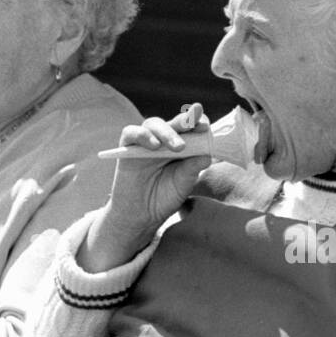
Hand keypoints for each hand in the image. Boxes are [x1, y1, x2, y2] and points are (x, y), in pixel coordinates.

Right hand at [81, 103, 213, 270]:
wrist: (142, 215)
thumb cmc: (165, 196)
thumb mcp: (183, 183)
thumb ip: (193, 168)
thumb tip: (208, 155)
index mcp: (181, 145)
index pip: (190, 128)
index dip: (198, 123)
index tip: (206, 126)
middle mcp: (163, 139)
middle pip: (173, 123)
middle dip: (185, 121)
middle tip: (195, 125)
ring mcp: (145, 142)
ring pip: (154, 124)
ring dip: (167, 132)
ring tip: (179, 147)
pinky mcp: (127, 147)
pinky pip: (131, 132)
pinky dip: (143, 135)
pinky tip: (154, 146)